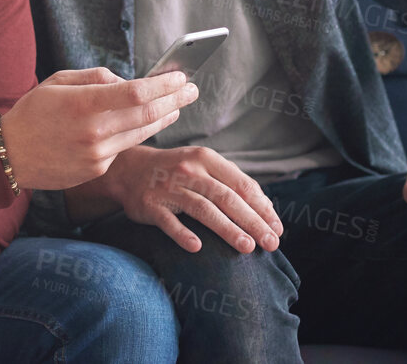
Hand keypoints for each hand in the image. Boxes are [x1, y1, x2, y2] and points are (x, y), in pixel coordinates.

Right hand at [1, 68, 198, 189]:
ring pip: (141, 133)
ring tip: (178, 106)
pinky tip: (144, 123)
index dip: (163, 84)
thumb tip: (125, 81)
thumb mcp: (57, 81)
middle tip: (192, 89)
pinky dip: (136, 133)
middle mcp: (94, 131)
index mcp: (83, 103)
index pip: (136, 92)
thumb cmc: (32, 112)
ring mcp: (97, 154)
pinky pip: (123, 147)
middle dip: (175, 100)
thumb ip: (94, 77)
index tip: (179, 76)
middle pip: (147, 114)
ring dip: (164, 118)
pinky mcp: (97, 169)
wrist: (10, 154)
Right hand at [78, 144, 283, 254]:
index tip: (278, 229)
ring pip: (203, 209)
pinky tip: (197, 248)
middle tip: (271, 244)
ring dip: (227, 229)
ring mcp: (168, 188)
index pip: (241, 184)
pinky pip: (168, 221)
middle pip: (226, 198)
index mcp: (205, 159)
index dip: (262, 208)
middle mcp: (188, 171)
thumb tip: (266, 207)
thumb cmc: (176, 171)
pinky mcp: (150, 205)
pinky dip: (183, 234)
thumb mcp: (202, 166)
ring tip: (247, 247)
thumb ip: (231, 181)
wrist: (129, 169)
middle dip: (252, 222)